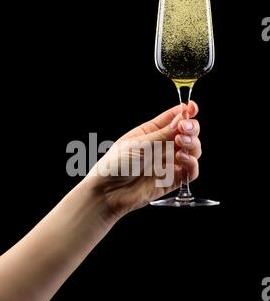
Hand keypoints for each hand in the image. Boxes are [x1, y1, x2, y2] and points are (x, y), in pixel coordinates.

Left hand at [85, 101, 200, 219]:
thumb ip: (163, 133)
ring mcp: (168, 163)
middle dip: (191, 128)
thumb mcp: (139, 144)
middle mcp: (162, 146)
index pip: (174, 117)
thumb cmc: (115, 165)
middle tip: (184, 130)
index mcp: (151, 131)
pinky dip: (192, 164)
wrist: (108, 193)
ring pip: (193, 150)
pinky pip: (190, 171)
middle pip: (188, 133)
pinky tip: (182, 159)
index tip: (192, 108)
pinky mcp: (172, 180)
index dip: (186, 111)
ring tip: (181, 143)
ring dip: (192, 144)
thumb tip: (182, 119)